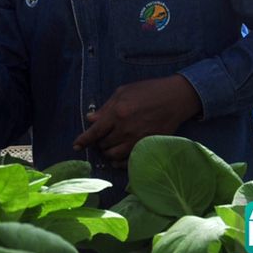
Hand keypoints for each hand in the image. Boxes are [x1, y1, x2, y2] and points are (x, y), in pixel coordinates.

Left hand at [72, 75, 201, 167]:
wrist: (175, 98)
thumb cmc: (148, 91)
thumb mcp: (123, 92)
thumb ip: (105, 107)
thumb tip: (90, 119)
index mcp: (117, 113)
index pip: (94, 132)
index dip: (83, 140)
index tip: (76, 145)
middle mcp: (125, 129)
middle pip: (103, 145)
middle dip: (97, 143)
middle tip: (100, 139)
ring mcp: (137, 140)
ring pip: (113, 156)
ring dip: (107, 153)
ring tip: (109, 146)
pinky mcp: (147, 146)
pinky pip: (128, 161)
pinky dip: (119, 162)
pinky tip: (118, 157)